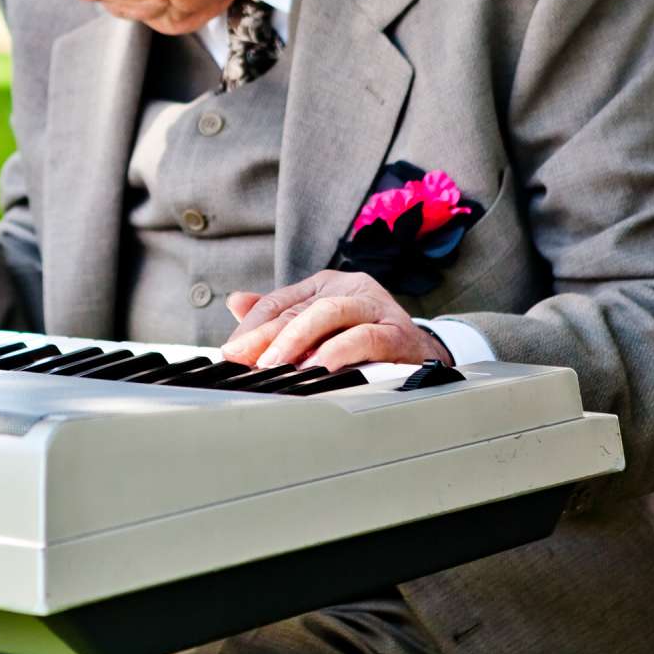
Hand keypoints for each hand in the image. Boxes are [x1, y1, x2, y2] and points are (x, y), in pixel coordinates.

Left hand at [221, 270, 451, 370]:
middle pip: (299, 309)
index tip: (231, 351)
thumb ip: (279, 317)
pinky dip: (339, 351)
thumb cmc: (366, 340)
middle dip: (265, 335)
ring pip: (329, 313)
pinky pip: (365, 337)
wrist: (423, 357)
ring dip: (296, 340)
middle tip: (242, 358)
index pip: (279, 302)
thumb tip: (235, 301)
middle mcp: (349, 289)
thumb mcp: (320, 327)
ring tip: (273, 364)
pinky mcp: (398, 332)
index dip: (252, 326)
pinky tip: (318, 366)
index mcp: (326, 286)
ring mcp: (375, 307)